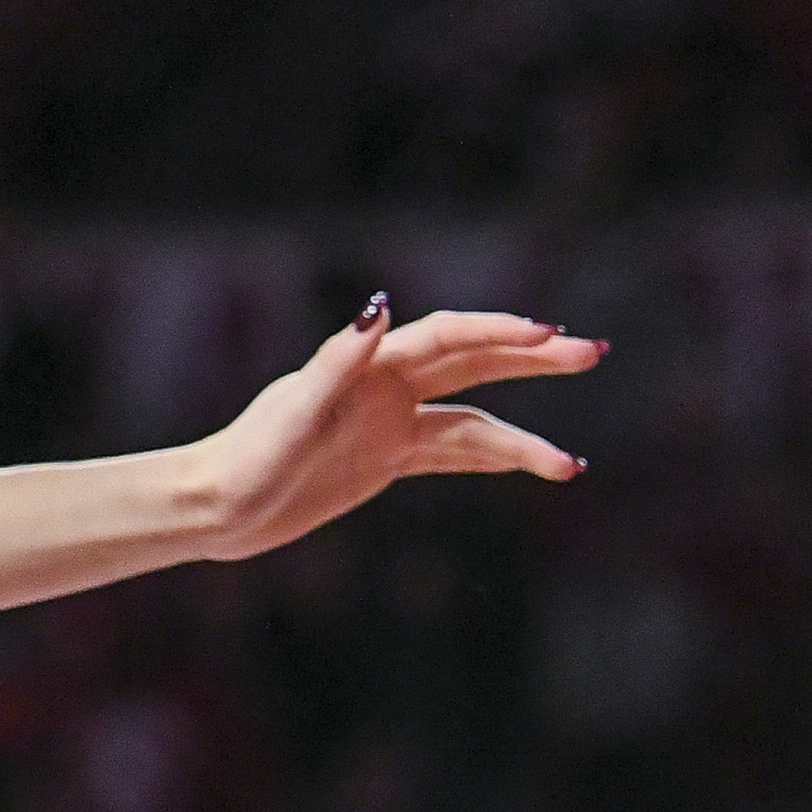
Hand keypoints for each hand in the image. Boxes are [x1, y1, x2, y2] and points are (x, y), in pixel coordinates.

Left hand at [182, 296, 605, 562]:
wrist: (219, 504)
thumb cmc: (250, 456)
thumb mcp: (297, 409)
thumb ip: (340, 357)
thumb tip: (380, 307)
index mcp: (372, 365)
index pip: (453, 337)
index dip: (503, 333)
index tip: (552, 335)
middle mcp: (387, 385)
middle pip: (476, 363)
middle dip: (534, 358)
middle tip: (593, 351)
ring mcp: (390, 423)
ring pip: (474, 421)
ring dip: (523, 436)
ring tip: (572, 467)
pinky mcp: (385, 459)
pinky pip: (452, 453)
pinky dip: (493, 457)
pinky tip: (531, 464)